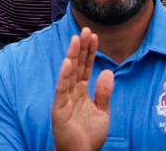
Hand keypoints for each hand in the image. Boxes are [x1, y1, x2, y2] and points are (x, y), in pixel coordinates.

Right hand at [52, 28, 112, 150]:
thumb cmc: (89, 136)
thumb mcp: (103, 112)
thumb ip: (104, 92)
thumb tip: (106, 71)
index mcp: (82, 91)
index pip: (86, 67)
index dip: (90, 52)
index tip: (94, 36)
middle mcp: (72, 92)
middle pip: (77, 65)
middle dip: (81, 48)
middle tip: (85, 29)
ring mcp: (64, 99)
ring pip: (69, 73)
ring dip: (72, 56)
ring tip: (76, 39)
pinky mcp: (59, 109)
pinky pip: (61, 89)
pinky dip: (64, 76)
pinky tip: (68, 62)